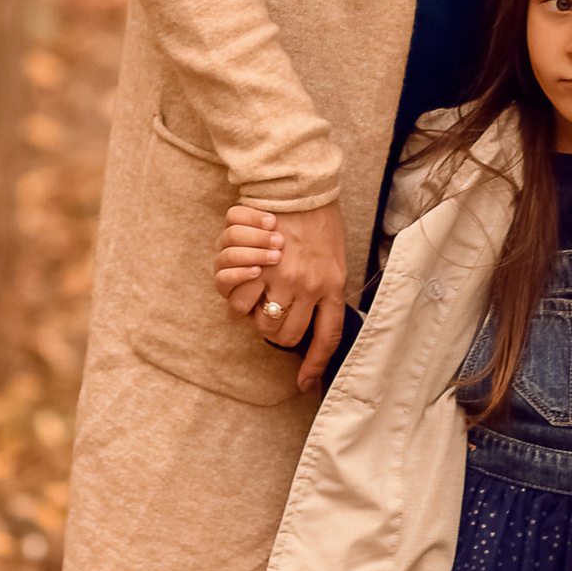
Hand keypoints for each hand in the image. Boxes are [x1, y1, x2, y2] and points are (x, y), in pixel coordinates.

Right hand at [214, 212, 282, 313]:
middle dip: (257, 237)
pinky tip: (258, 272)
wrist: (276, 295)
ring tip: (276, 258)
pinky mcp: (223, 286)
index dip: (252, 217)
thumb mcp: (289, 240)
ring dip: (253, 255)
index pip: (235, 215)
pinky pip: (223, 278)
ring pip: (228, 255)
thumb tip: (291, 208)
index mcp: (237, 227)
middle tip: (280, 242)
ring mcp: (222, 265)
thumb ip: (284, 225)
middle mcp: (226, 244)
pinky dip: (240, 273)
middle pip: (232, 234)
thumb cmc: (289, 261)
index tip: (274, 222)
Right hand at [225, 199, 349, 390]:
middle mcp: (310, 287)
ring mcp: (283, 278)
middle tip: (269, 312)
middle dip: (275, 331)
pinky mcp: (258, 266)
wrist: (300, 185)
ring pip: (262, 321)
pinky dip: (237, 295)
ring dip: (255, 313)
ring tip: (256, 293)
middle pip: (286, 334)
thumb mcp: (334, 254)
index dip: (314, 364)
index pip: (327, 337)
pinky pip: (239, 300)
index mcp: (332, 285)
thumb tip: (315, 309)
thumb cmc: (319, 216)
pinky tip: (242, 280)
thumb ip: (326, 283)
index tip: (304, 384)